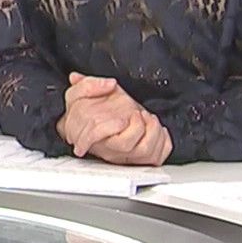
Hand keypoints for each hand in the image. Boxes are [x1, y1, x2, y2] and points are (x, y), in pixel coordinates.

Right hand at [56, 74, 170, 164]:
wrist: (90, 125)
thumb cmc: (84, 113)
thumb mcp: (77, 93)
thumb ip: (88, 85)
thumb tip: (108, 84)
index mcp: (91, 134)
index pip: (97, 137)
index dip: (110, 127)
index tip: (120, 118)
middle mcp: (109, 149)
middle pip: (127, 146)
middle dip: (138, 125)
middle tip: (138, 113)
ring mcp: (125, 156)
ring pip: (146, 153)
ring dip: (153, 132)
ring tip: (149, 118)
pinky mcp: (139, 158)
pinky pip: (157, 157)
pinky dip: (164, 142)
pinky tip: (157, 130)